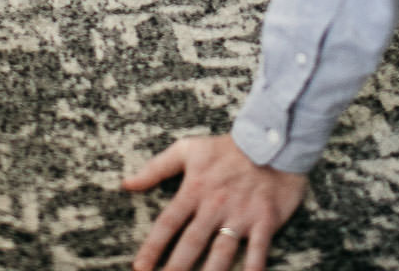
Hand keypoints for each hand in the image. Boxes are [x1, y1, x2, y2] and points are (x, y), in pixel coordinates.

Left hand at [124, 135, 307, 270]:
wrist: (271, 141)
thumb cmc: (226, 148)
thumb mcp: (188, 149)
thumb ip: (156, 168)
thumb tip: (127, 183)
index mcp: (195, 189)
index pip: (168, 223)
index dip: (152, 247)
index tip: (140, 267)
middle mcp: (215, 205)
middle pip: (192, 242)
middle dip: (176, 267)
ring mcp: (240, 214)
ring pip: (222, 251)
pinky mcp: (264, 219)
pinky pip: (258, 249)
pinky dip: (253, 268)